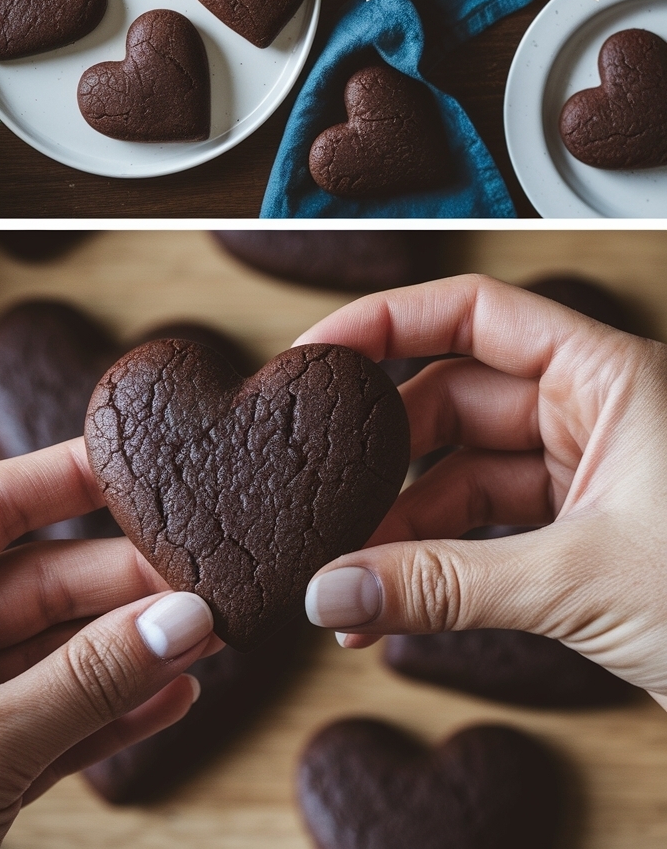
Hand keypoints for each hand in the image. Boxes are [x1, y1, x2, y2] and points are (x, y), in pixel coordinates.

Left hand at [0, 439, 218, 848]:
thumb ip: (84, 682)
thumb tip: (184, 619)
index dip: (64, 479)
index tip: (140, 467)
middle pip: (39, 583)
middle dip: (121, 587)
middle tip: (201, 587)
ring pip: (57, 657)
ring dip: (131, 651)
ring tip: (205, 638)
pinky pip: (60, 722)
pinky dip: (117, 712)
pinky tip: (174, 696)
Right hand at [296, 274, 666, 711]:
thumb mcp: (582, 581)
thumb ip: (447, 584)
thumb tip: (335, 592)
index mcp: (607, 374)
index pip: (474, 313)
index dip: (385, 324)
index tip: (313, 356)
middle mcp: (591, 410)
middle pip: (451, 399)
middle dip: (380, 455)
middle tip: (316, 495)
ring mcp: (584, 472)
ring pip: (461, 474)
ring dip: (399, 525)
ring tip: (343, 577)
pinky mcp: (580, 533)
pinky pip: (484, 532)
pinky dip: (435, 564)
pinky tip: (389, 605)